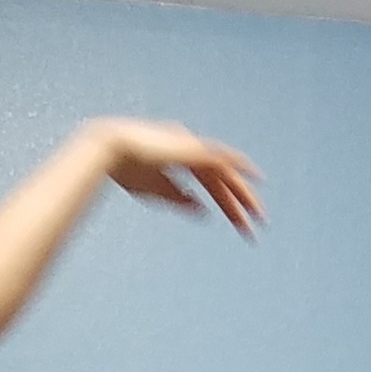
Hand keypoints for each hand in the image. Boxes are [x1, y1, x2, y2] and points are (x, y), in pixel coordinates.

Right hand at [86, 121, 265, 234]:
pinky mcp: (191, 149)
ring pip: (226, 173)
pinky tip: (255, 178)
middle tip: (257, 223)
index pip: (212, 186)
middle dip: (240, 203)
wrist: (111, 150)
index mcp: (182, 161)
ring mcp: (193, 148)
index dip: (227, 204)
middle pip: (223, 181)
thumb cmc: (125, 169)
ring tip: (259, 214)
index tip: (240, 223)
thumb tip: (204, 209)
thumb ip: (180, 199)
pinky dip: (239, 167)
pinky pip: (222, 159)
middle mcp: (192, 152)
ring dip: (243, 194)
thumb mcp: (157, 190)